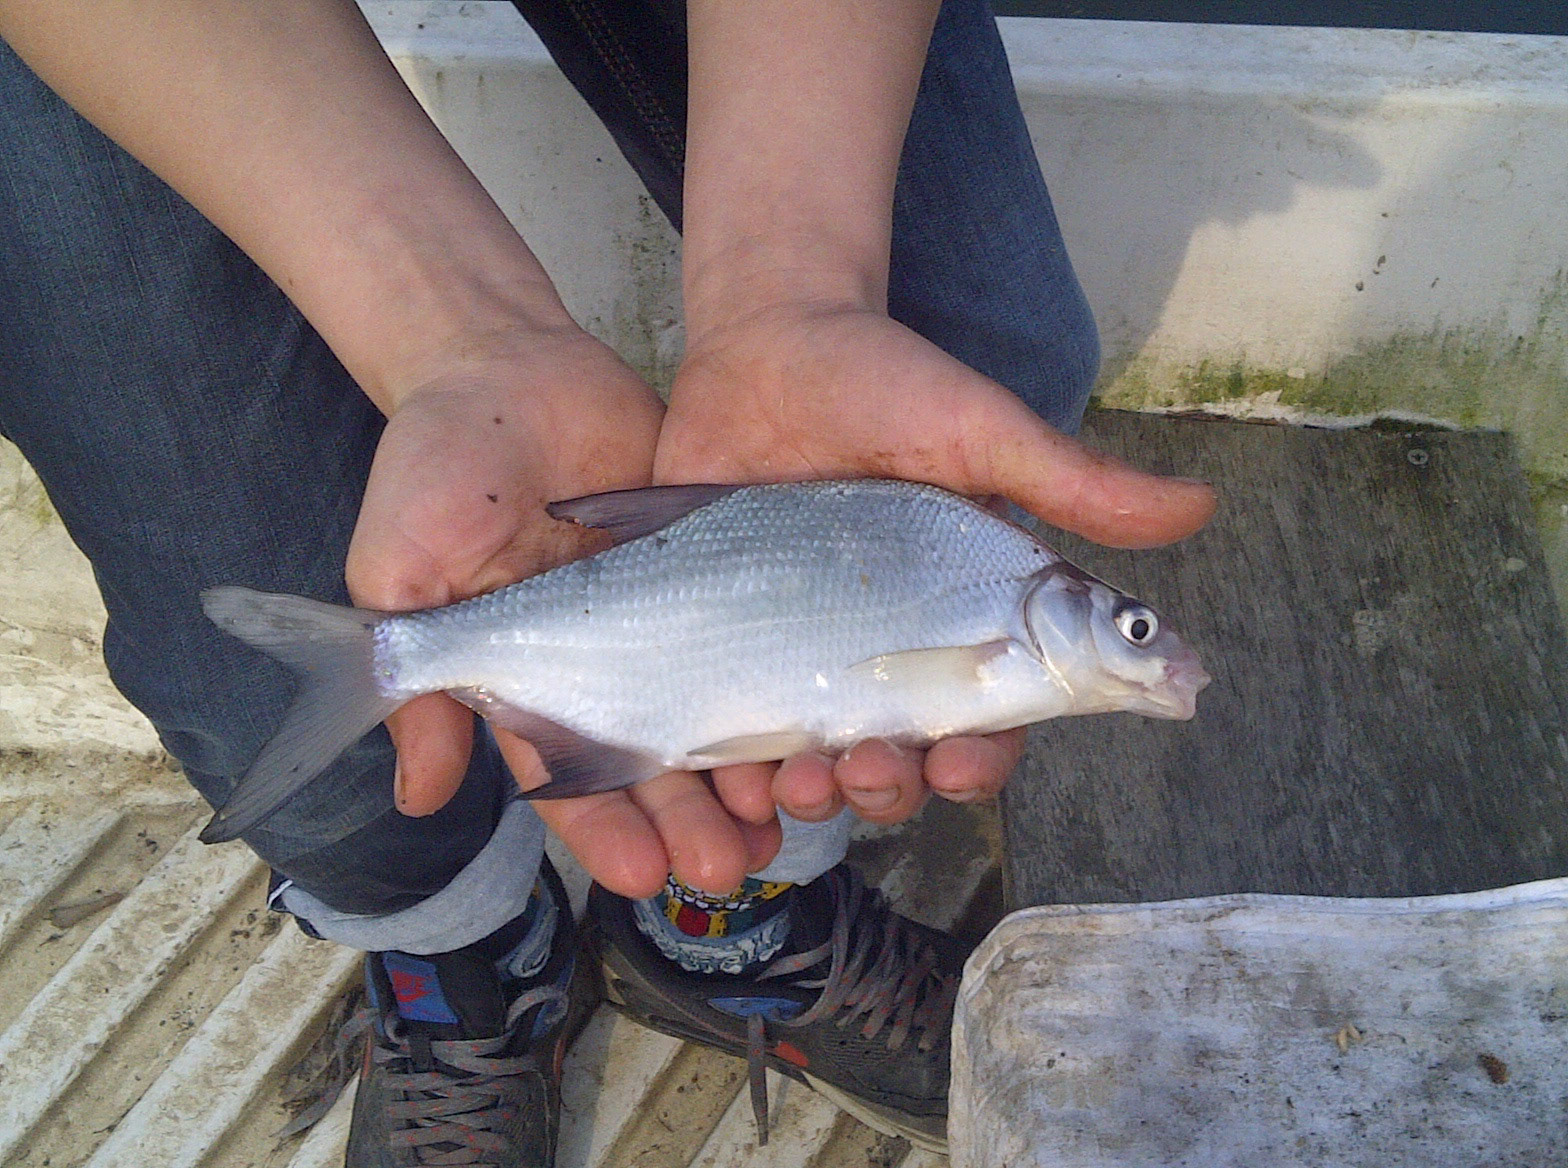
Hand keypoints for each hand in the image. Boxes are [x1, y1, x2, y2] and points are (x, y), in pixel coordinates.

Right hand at [344, 327, 777, 897]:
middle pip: (656, 766)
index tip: (643, 876)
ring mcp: (667, 618)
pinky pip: (757, 632)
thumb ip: (416, 680)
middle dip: (688, 824)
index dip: (604, 829)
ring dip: (745, 777)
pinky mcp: (716, 565)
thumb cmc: (436, 464)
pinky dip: (782, 683)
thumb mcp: (401, 567)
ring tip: (782, 821)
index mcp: (531, 678)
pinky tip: (816, 727)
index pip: (570, 775)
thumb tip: (418, 797)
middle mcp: (607, 663)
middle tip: (730, 870)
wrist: (507, 361)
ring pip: (716, 716)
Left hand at [655, 302, 1216, 827]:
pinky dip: (724, 767)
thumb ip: (1074, 484)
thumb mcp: (983, 431)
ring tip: (798, 785)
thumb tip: (1202, 505)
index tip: (961, 766)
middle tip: (871, 770)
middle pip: (893, 759)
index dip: (977, 760)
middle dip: (887, 787)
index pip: (978, 718)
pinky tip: (726, 780)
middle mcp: (873, 648)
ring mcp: (790, 649)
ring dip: (809, 795)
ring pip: (808, 760)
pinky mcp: (719, 635)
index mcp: (948, 618)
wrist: (768, 338)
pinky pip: (720, 723)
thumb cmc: (886, 384)